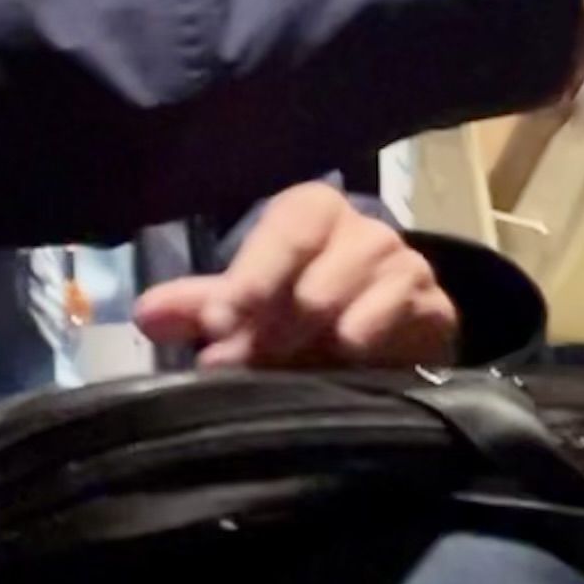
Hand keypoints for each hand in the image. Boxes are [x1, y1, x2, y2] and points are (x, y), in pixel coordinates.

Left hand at [132, 182, 461, 369]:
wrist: (382, 344)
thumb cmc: (300, 311)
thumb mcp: (246, 304)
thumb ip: (200, 307)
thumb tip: (145, 314)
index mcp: (313, 213)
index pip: (290, 227)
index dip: (256, 275)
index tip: (224, 321)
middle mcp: (365, 230)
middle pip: (321, 276)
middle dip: (278, 326)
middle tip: (245, 365)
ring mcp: (406, 265)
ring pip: (360, 300)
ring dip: (320, 342)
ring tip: (294, 370)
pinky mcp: (437, 307)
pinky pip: (404, 321)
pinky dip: (370, 347)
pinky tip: (348, 365)